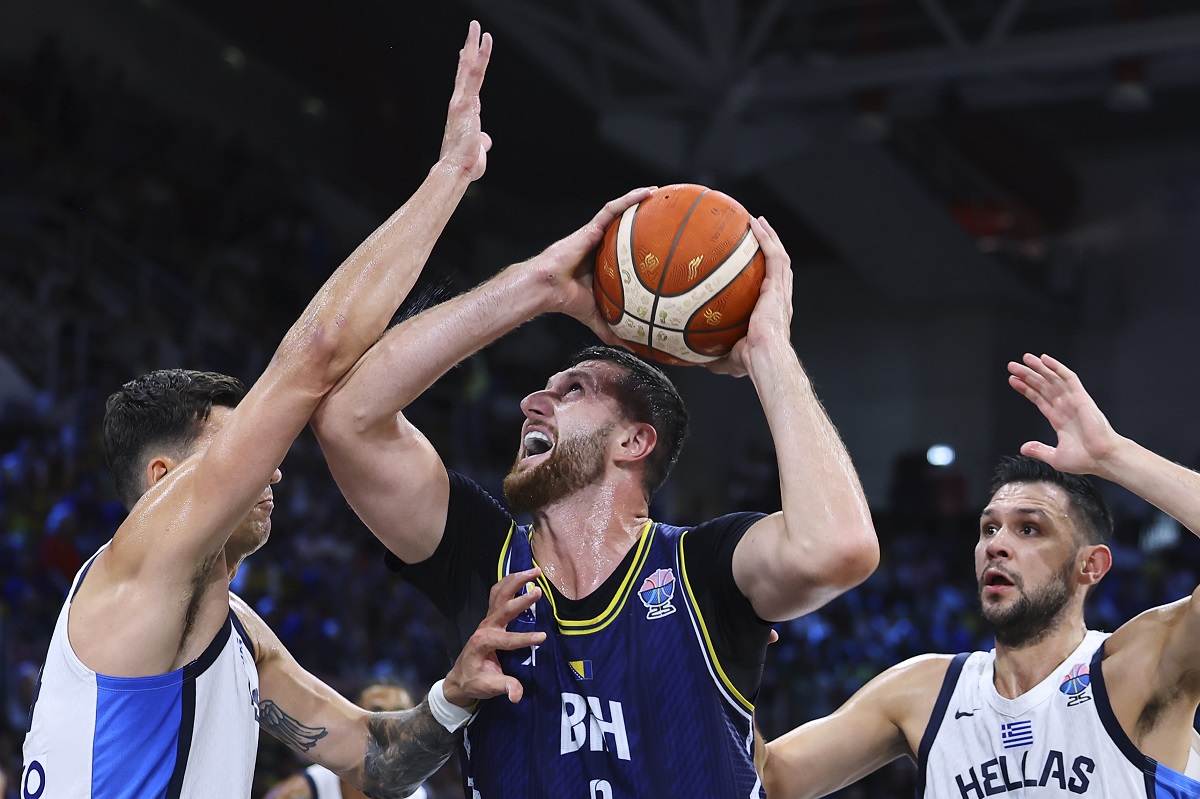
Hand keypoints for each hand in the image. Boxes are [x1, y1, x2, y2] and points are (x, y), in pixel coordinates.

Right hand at [439, 21, 492, 181]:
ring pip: (469, 66)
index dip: (466, 65)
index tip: (466, 50)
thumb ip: (482, 142)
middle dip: (469, 47)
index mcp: (463, 112)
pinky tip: (485, 41)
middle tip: (473, 28)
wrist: (456, 169)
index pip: (466, 83)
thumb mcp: (477, 150)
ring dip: (473, 44)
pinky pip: (476, 73)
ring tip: (476, 25)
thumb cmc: (466, 164)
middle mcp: (459, 102)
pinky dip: (481, 56)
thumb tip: (484, 141)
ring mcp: (462, 100)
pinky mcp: (467, 101)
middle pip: (465, 69)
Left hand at [442, 567, 545, 705]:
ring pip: (501, 592)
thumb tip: (517, 694)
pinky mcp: (491, 617)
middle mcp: (485, 627)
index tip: (543, 638)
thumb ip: (504, 688)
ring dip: (517, 580)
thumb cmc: (474, 682)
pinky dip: (510, 581)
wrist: (460, 677)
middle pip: (503, 607)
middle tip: (539, 590)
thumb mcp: (487, 688)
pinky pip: (499, 593)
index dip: (524, 639)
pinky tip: (523, 575)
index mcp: (483, 643)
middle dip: (522, 599)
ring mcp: (487, 620)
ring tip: (536, 570)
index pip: (507, 640)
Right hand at [531, 187, 656, 342]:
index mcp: (604, 263)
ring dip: (641, 201)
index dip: (645, 244)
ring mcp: (596, 234)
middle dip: (647, 218)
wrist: (548, 289)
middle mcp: (602, 245)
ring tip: (661, 194)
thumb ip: (613, 329)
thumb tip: (633, 349)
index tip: (667, 243)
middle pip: (627, 227)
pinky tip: (647, 193)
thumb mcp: (597, 317)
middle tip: (670, 214)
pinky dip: (630, 199)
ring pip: (622, 213)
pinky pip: (613, 209)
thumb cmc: (568, 301)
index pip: (628, 250)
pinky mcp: (591, 227)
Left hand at [706, 216, 793, 377]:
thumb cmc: (751, 362)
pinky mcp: (777, 287)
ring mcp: (781, 292)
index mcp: (771, 313)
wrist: (764, 358)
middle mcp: (780, 300)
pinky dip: (766, 239)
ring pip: (779, 257)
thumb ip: (714, 355)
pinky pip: (774, 257)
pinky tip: (756, 225)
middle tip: (757, 234)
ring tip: (758, 222)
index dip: (766, 274)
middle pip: (779, 267)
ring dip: (770, 237)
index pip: (771, 289)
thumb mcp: (728, 358)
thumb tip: (694, 358)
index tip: (753, 264)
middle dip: (770, 248)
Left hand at [1007, 353, 1121, 475]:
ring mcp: (1073, 401)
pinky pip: (1068, 378)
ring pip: (1053, 380)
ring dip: (1039, 368)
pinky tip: (1044, 359)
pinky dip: (1057, 368)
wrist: (1103, 458)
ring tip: (1024, 359)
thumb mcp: (1055, 457)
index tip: (1013, 380)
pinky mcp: (1081, 398)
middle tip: (1012, 366)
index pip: (1039, 399)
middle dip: (1028, 375)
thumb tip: (1024, 448)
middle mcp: (1065, 407)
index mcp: (1059, 419)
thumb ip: (1039, 450)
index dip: (1026, 389)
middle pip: (1043, 386)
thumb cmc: (1086, 459)